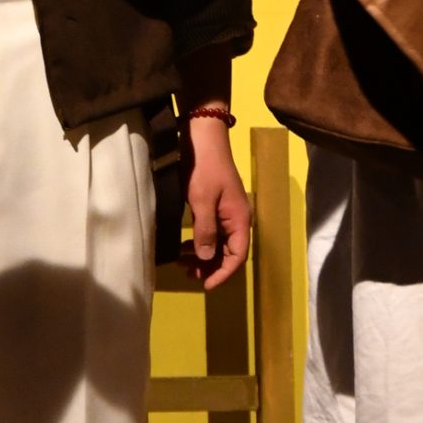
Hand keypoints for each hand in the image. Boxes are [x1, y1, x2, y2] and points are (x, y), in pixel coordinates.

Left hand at [184, 116, 251, 288]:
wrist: (203, 138)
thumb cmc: (204, 168)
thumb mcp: (202, 201)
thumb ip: (205, 231)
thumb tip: (207, 258)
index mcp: (240, 220)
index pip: (238, 256)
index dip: (223, 273)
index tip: (205, 284)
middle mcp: (237, 219)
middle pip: (229, 252)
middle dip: (211, 267)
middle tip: (188, 274)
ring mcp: (227, 212)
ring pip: (219, 243)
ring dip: (204, 256)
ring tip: (182, 262)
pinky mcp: (216, 206)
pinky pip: (212, 232)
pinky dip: (200, 242)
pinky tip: (185, 246)